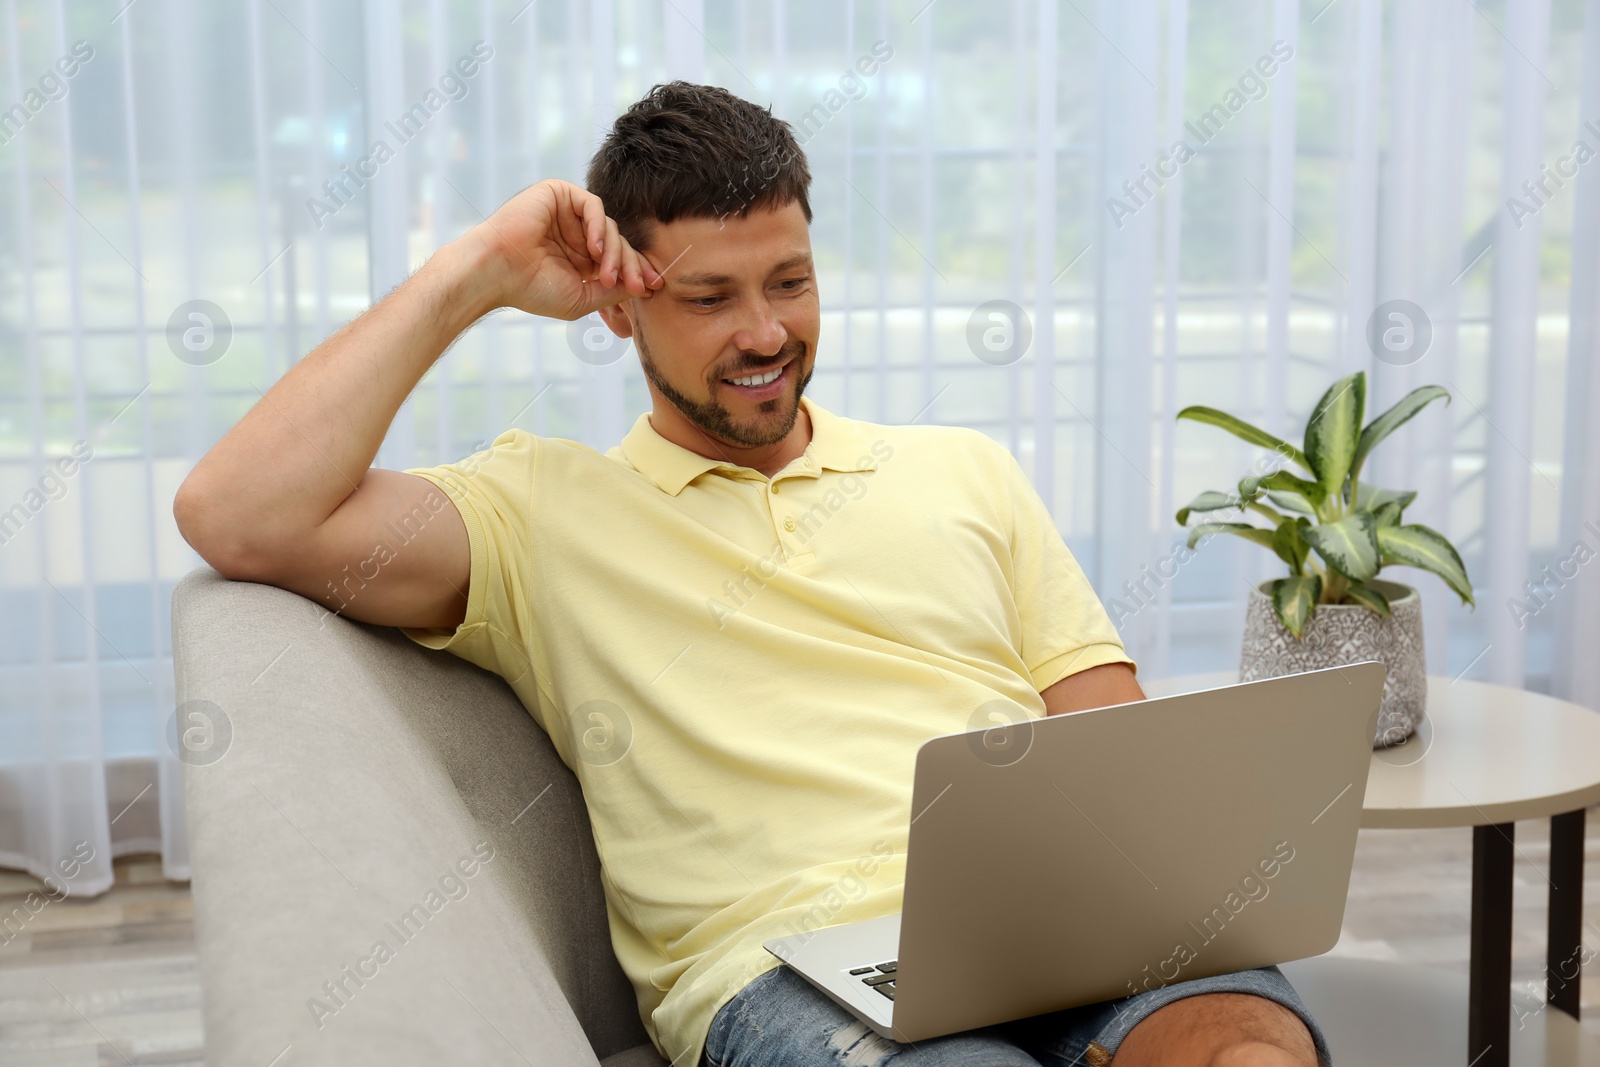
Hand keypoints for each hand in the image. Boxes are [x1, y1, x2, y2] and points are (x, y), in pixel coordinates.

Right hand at [466, 178, 662, 320]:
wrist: (496, 272)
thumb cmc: (531, 289)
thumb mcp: (581, 298)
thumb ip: (612, 291)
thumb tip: (641, 286)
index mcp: (581, 258)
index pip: (618, 259)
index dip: (638, 272)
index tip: (655, 288)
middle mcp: (577, 234)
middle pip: (618, 243)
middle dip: (632, 266)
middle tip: (639, 286)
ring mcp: (569, 214)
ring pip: (609, 226)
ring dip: (614, 253)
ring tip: (606, 276)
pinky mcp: (559, 194)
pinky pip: (593, 205)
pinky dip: (598, 227)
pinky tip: (593, 249)